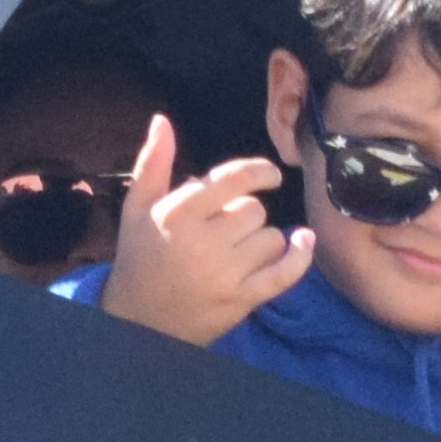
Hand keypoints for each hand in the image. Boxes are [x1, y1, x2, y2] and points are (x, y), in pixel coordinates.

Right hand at [94, 112, 310, 345]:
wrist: (138, 321)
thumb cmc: (140, 257)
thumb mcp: (136, 208)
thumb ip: (153, 162)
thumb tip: (162, 120)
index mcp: (178, 214)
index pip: (234, 180)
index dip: (260, 172)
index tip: (270, 175)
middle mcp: (202, 242)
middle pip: (254, 210)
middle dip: (245, 214)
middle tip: (223, 230)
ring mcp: (224, 274)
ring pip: (271, 238)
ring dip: (261, 240)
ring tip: (234, 251)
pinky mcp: (240, 300)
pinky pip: (284, 274)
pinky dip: (300, 256)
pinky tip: (303, 240)